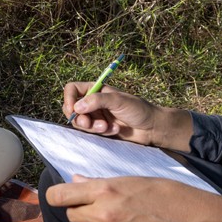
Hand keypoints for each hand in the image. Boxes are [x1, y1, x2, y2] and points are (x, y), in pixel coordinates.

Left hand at [46, 175, 221, 221]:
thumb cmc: (167, 194)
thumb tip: (74, 181)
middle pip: (72, 215)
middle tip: (100, 210)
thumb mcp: (132, 180)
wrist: (195, 220)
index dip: (55, 197)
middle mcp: (104, 212)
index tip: (60, 198)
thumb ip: (99, 183)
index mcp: (106, 189)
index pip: (59, 195)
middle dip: (82, 212)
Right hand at [63, 83, 190, 149]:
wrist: (152, 128)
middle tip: (89, 124)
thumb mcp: (119, 101)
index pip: (73, 89)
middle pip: (73, 108)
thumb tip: (77, 107)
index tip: (73, 110)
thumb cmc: (139, 110)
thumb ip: (97, 101)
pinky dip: (101, 132)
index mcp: (97, 89)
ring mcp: (97, 116)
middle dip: (80, 118)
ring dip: (92, 127)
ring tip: (107, 128)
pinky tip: (115, 131)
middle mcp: (94, 102)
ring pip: (80, 122)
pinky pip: (91, 132)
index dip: (69, 99)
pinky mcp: (101, 129)